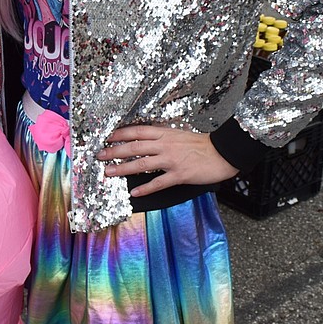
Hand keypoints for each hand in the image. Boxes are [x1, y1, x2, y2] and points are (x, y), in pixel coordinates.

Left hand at [96, 125, 237, 197]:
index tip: (107, 137)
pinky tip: (135, 192)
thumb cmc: (202, 145)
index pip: (137, 131)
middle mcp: (165, 145)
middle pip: (134, 147)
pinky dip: (145, 187)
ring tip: (109, 172)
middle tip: (100, 155)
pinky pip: (158, 182)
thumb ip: (163, 137)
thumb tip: (146, 139)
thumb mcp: (179, 134)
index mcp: (165, 134)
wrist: (223, 152)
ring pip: (142, 164)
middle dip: (114, 151)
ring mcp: (172, 160)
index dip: (120, 134)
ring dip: (123, 168)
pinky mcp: (179, 174)